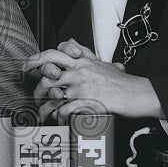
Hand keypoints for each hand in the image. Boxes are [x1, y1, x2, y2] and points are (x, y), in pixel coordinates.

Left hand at [23, 38, 163, 122]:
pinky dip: (58, 116)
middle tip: (35, 97)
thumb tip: (75, 46)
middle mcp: (80, 70)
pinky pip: (63, 109)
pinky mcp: (86, 101)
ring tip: (44, 114)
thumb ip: (88, 56)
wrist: (139, 94)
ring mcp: (82, 85)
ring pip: (52, 92)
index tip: (28, 65)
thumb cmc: (124, 82)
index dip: (38, 58)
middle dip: (37, 86)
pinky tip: (60, 120)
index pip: (56, 51)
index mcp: (83, 60)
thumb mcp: (105, 63)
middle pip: (48, 71)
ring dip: (45, 106)